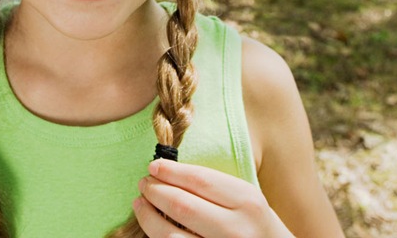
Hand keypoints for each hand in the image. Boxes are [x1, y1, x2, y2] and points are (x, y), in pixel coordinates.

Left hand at [134, 160, 294, 237]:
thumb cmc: (256, 225)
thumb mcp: (247, 200)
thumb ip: (215, 187)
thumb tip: (169, 173)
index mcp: (247, 202)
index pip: (199, 180)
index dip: (171, 171)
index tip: (154, 166)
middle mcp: (236, 229)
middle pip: (182, 205)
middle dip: (155, 191)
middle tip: (144, 183)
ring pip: (172, 236)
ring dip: (148, 217)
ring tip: (140, 203)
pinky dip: (158, 237)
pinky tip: (152, 228)